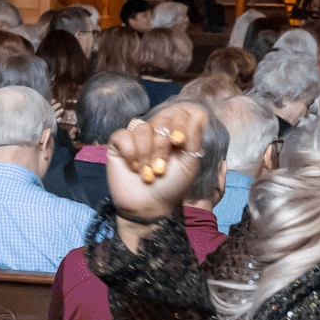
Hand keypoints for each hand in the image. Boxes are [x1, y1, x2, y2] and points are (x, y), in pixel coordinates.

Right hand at [107, 103, 208, 233]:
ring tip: (148, 173)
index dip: (179, 125)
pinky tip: (134, 168)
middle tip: (161, 168)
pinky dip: (131, 153)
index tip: (180, 142)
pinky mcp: (118, 144)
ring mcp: (137, 137)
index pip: (178, 114)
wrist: (149, 206)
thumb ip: (194, 138)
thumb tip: (201, 113)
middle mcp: (156, 133)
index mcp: (175, 135)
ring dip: (147, 154)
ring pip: (142, 128)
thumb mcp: (189, 163)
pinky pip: (123, 135)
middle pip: (161, 120)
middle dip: (163, 146)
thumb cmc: (172, 187)